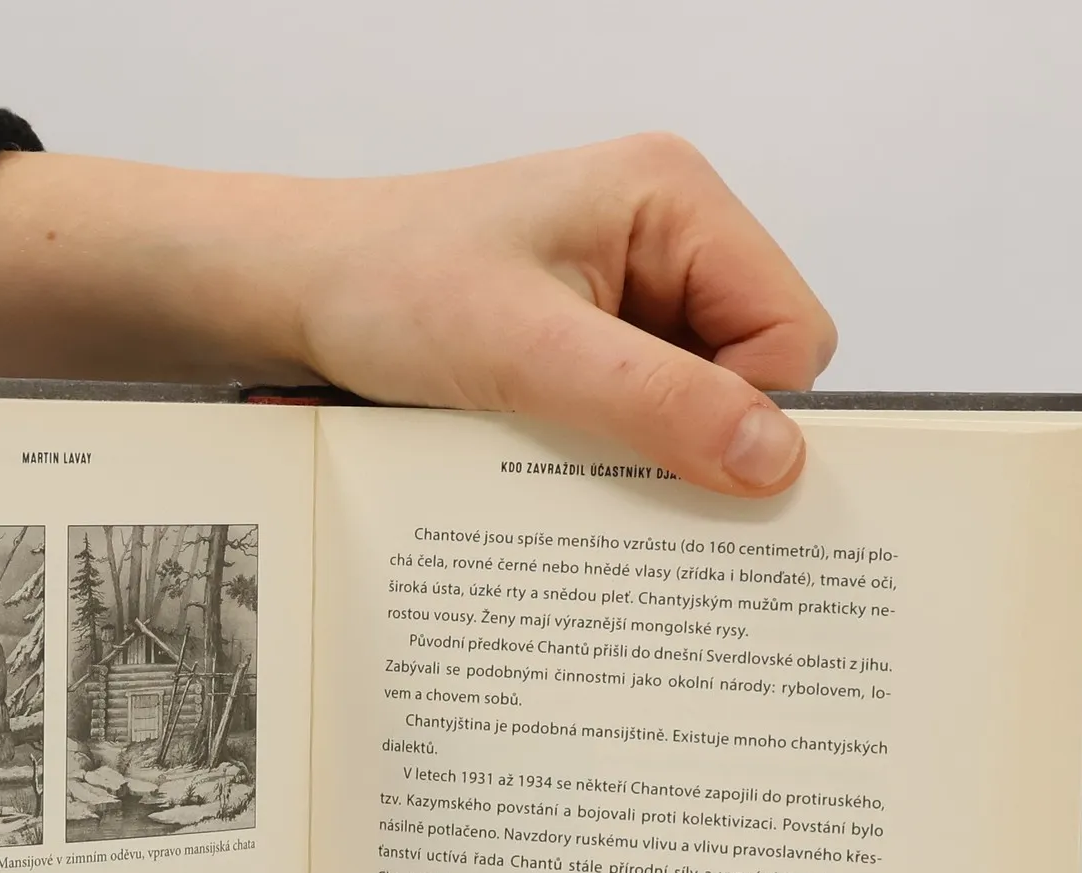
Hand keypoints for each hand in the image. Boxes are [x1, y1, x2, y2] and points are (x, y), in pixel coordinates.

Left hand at [0, 137, 835, 494]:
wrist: (289, 293)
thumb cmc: (383, 287)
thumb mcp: (525, 353)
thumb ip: (658, 403)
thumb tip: (776, 460)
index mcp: (674, 199)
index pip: (792, 333)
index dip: (750, 413)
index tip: (682, 465)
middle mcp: (664, 235)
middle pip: (752, 372)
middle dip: (695, 433)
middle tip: (610, 465)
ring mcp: (626, 289)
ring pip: (696, 403)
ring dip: (642, 446)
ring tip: (558, 447)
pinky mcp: (587, 338)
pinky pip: (639, 413)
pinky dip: (606, 448)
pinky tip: (547, 450)